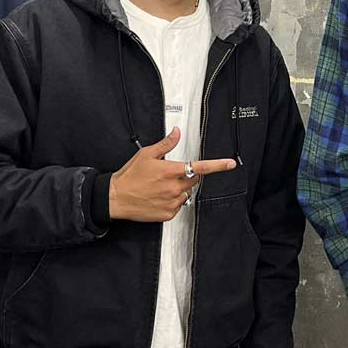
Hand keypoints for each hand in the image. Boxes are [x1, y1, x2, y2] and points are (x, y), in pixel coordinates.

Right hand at [109, 127, 236, 221]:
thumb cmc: (130, 176)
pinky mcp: (168, 214)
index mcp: (171, 171)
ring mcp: (172, 202)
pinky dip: (173, 201)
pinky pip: (179, 205)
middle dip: (188, 174)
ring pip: (187, 193)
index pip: (200, 167)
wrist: (116, 198)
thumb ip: (165, 144)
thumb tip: (177, 132)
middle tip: (171, 173)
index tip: (230, 164)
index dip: (218, 165)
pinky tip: (159, 196)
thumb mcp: (146, 154)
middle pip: (194, 179)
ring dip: (180, 188)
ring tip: (161, 186)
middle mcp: (174, 187)